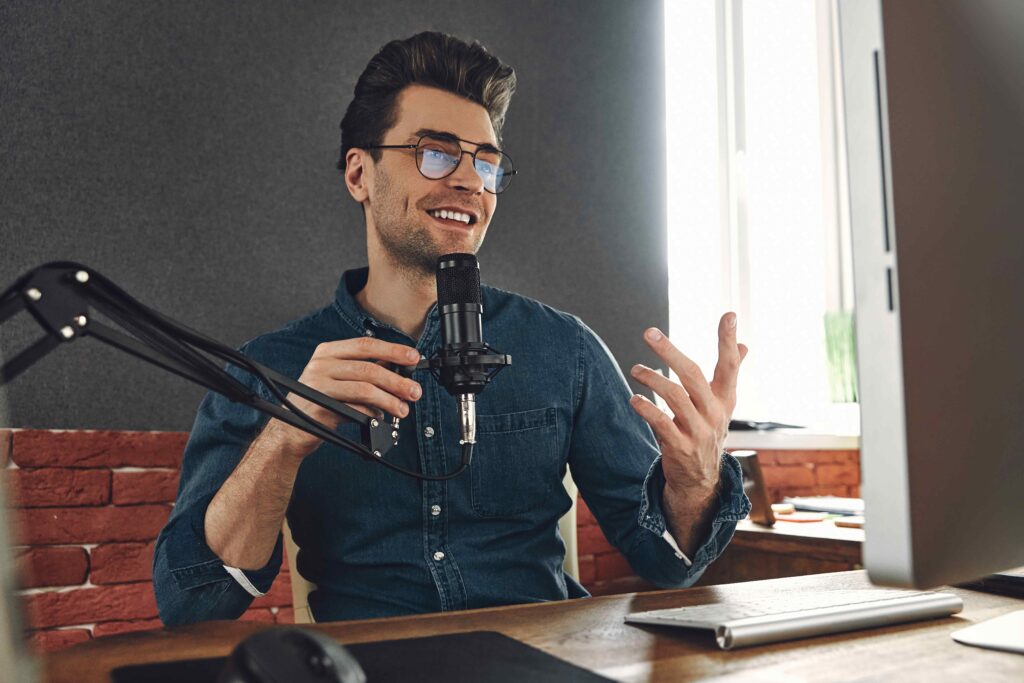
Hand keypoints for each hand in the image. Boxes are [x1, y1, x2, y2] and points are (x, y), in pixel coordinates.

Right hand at [267, 337, 422, 455]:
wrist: (290, 429)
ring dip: (389, 401)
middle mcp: (321, 365)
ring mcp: (318, 386)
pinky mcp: (320, 408)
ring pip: (365, 390)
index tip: (414, 357)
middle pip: (369, 369)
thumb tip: (400, 369)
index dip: (393, 350)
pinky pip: (356, 410)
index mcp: (327, 352)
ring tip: (402, 409)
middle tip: (415, 392)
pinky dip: (373, 415)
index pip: (365, 345)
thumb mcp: (338, 378)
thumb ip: (364, 371)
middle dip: (397, 381)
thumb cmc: (320, 401)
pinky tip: (380, 419)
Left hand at [628, 313, 748, 501]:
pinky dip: (646, 409)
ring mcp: (698, 431)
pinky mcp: (680, 447)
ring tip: (635, 370)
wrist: (701, 481)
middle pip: (693, 375)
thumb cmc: (707, 432)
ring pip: (675, 397)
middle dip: (670, 352)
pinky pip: (662, 424)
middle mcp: (714, 413)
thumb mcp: (722, 405)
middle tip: (649, 333)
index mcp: (725, 400)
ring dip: (652, 379)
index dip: (728, 341)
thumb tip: (744, 344)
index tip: (729, 315)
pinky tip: (634, 400)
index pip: (730, 366)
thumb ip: (731, 374)